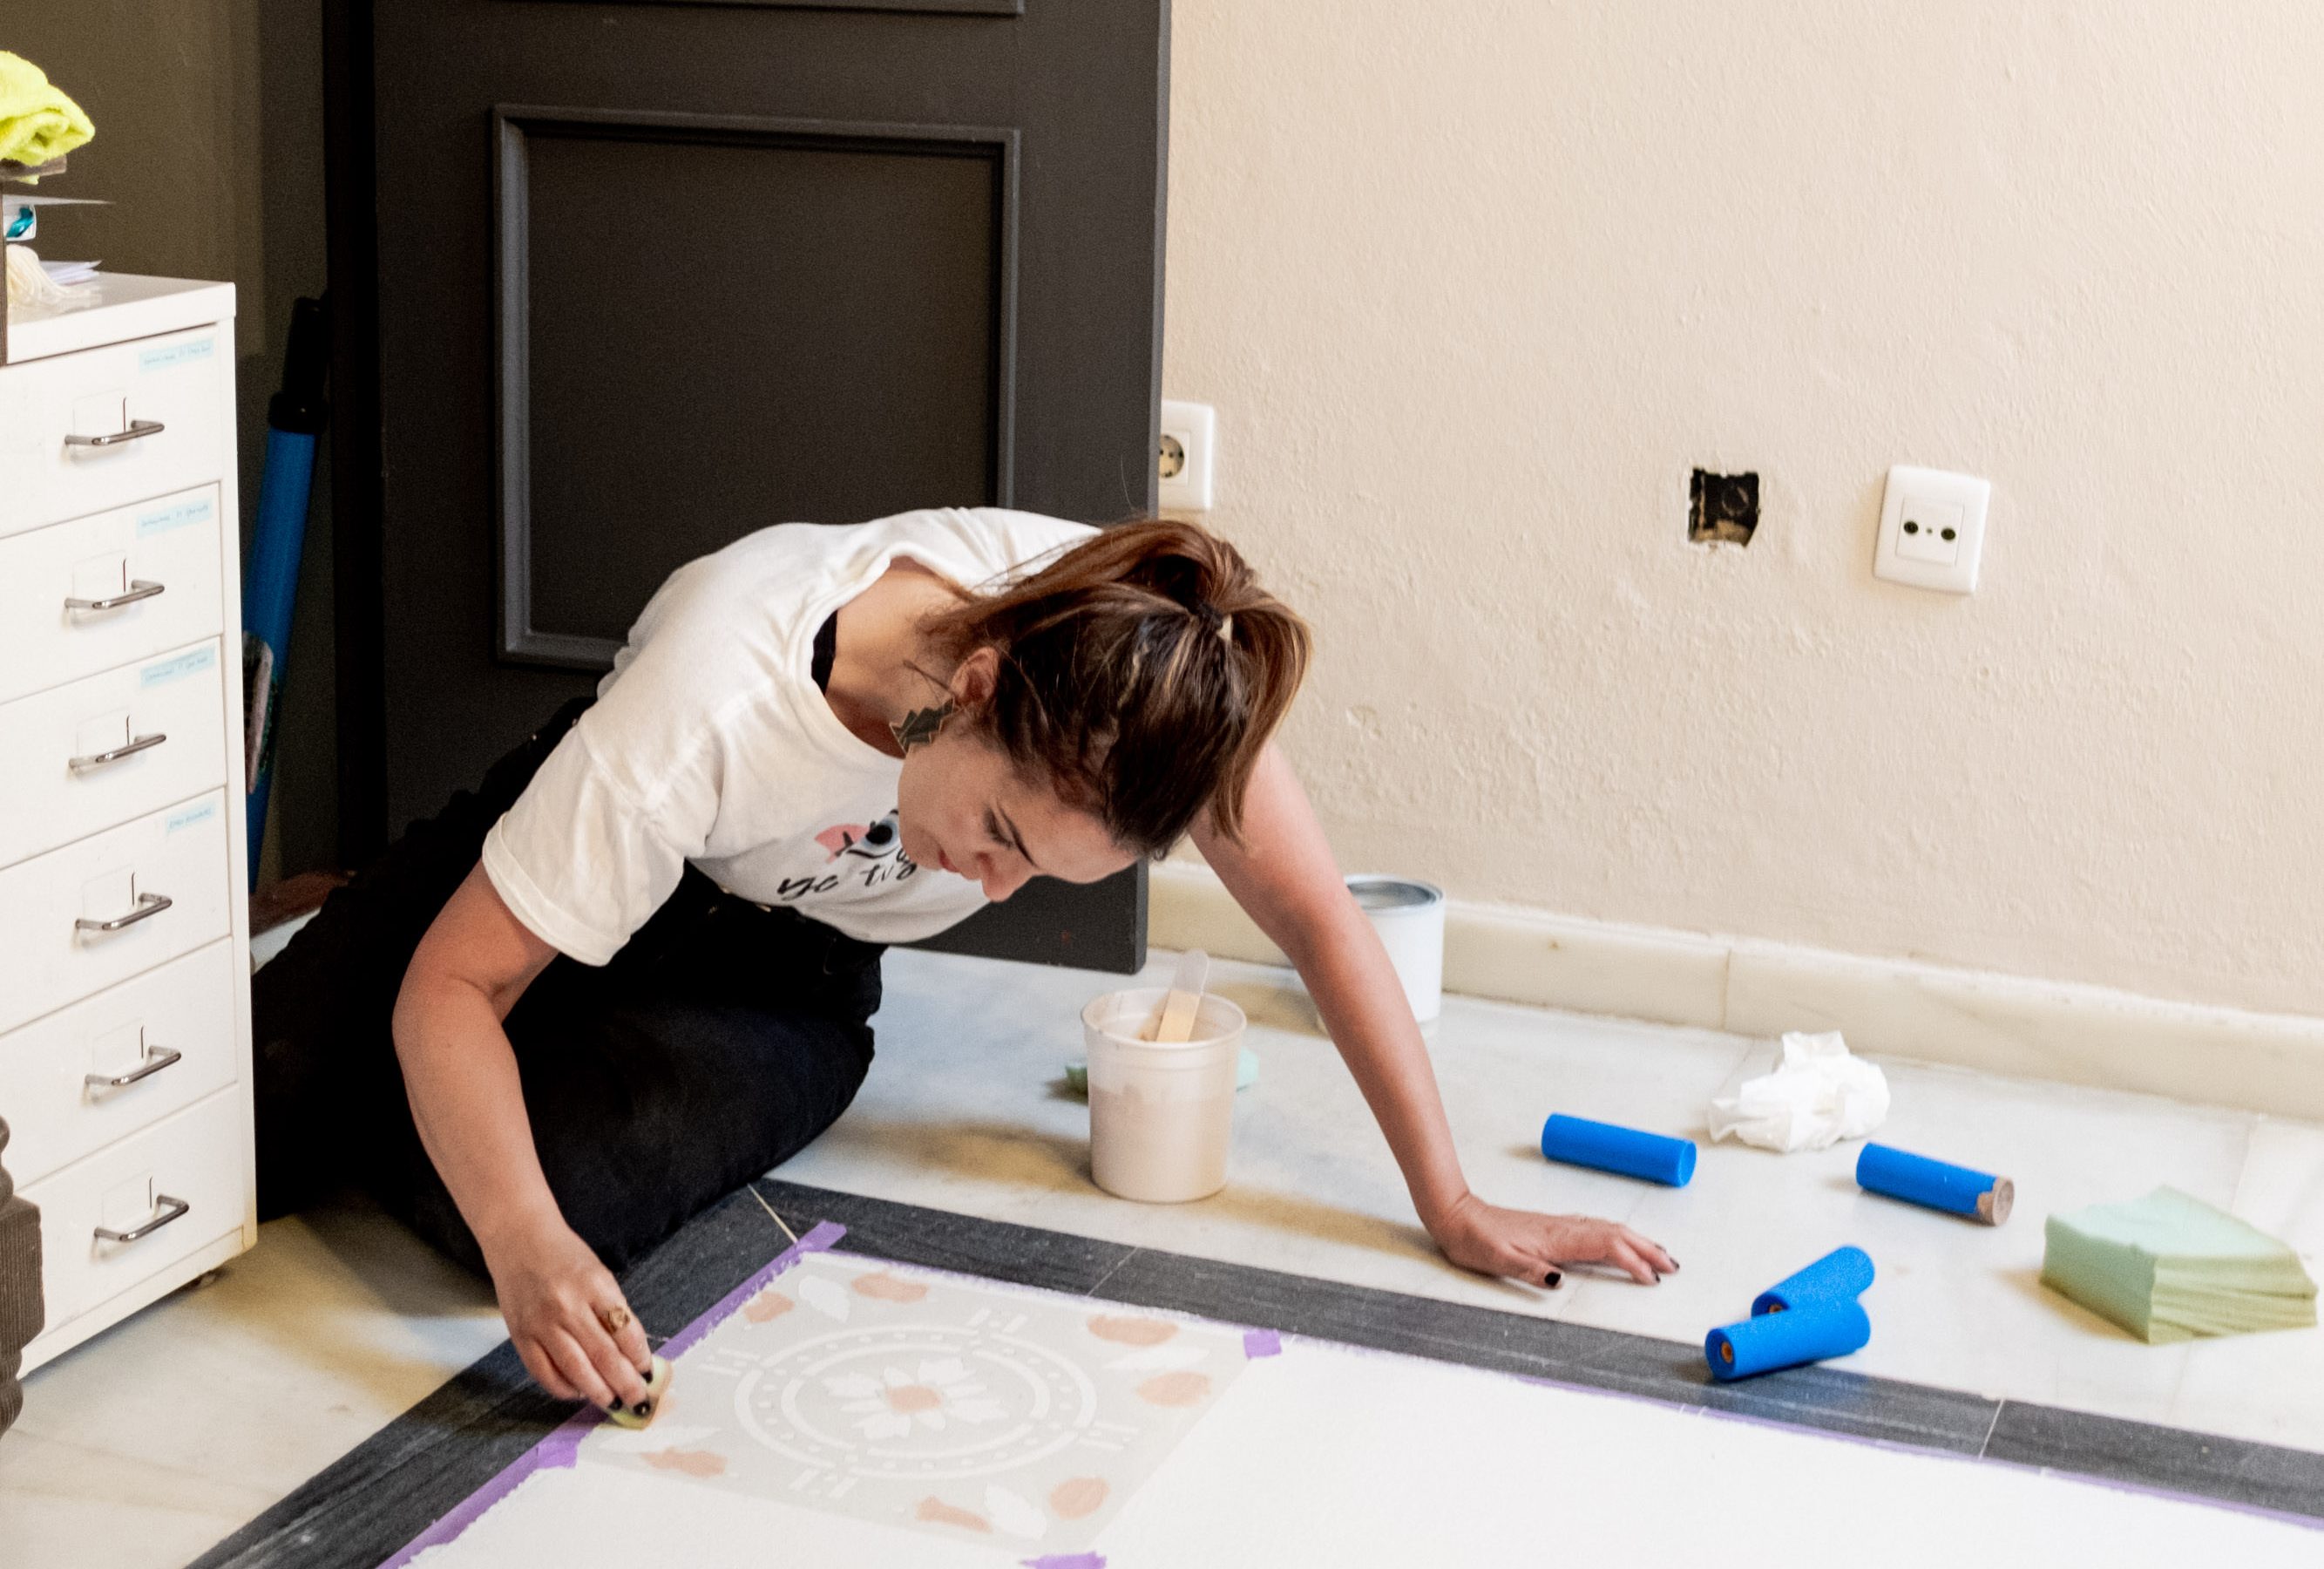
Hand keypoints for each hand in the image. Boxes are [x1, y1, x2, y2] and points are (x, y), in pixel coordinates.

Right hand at [480, 1214, 654, 1409]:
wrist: (520, 1239)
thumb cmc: (565, 1256)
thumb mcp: (599, 1274)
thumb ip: (613, 1310)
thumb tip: (632, 1353)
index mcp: (595, 1285)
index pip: (626, 1330)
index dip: (640, 1357)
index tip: (649, 1373)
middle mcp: (568, 1306)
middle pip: (604, 1355)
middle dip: (626, 1383)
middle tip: (639, 1401)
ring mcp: (542, 1323)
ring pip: (575, 1370)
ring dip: (598, 1392)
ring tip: (614, 1404)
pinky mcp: (521, 1336)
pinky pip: (544, 1373)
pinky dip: (563, 1389)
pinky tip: (578, 1392)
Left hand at [1428, 1192, 1676, 1286]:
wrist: (1458, 1216)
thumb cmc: (1475, 1240)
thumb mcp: (1498, 1261)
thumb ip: (1529, 1270)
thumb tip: (1560, 1280)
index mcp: (1556, 1238)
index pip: (1605, 1246)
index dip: (1632, 1261)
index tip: (1653, 1279)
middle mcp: (1563, 1228)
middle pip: (1616, 1234)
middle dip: (1647, 1249)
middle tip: (1673, 1267)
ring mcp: (1560, 1225)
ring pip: (1609, 1229)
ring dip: (1637, 1241)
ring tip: (1660, 1255)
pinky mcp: (1554, 1227)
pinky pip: (1596, 1229)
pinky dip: (1617, 1235)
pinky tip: (1621, 1241)